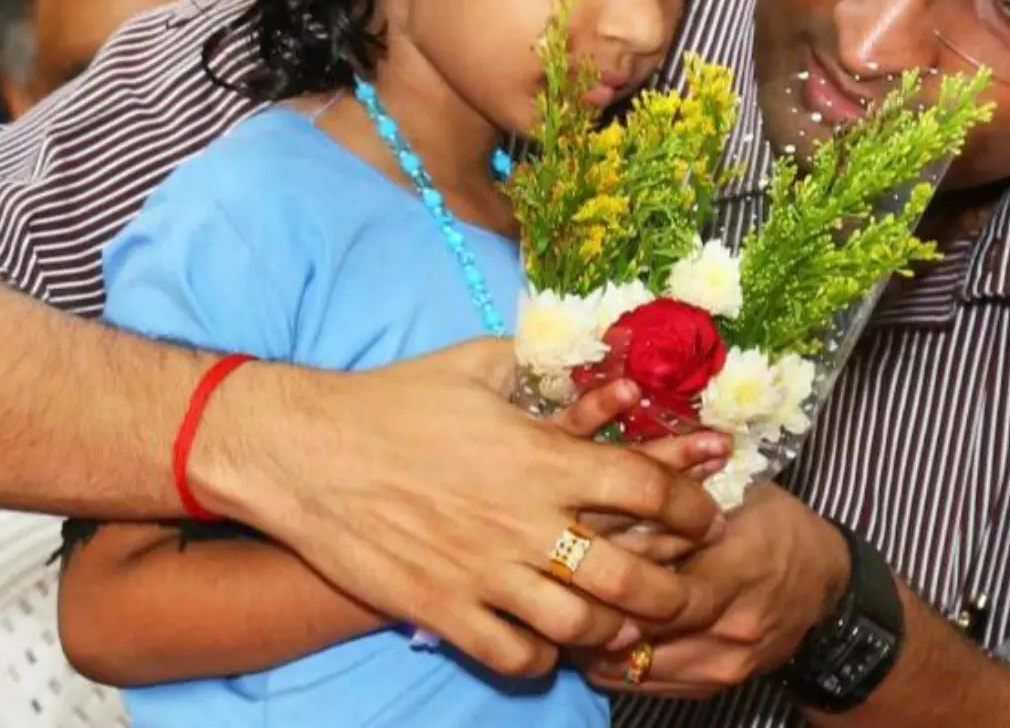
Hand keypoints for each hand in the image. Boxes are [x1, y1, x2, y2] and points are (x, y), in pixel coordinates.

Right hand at [191, 338, 724, 677]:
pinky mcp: (442, 608)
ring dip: (614, 629)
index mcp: (541, 457)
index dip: (691, 505)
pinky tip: (547, 640)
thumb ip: (543, 365)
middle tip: (685, 590)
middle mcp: (522, 520)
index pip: (648, 489)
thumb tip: (592, 354)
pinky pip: (513, 655)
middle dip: (675, 591)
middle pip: (631, 576)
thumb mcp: (477, 363)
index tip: (704, 514)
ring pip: (580, 626)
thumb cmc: (393, 400)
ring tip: (624, 621)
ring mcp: (483, 571)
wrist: (306, 451)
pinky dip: (542, 656)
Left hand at [580, 483, 849, 697]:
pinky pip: (647, 686)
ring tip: (566, 609)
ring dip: (596, 641)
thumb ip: (686, 487)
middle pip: (640, 630)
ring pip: (635, 665)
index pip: (663, 584)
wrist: (827, 590)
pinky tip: (595, 636)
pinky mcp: (715, 687)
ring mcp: (724, 664)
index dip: (614, 573)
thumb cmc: (779, 527)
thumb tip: (620, 470)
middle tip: (553, 585)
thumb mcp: (743, 491)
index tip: (577, 552)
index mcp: (739, 565)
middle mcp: (731, 624)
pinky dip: (616, 663)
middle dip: (593, 611)